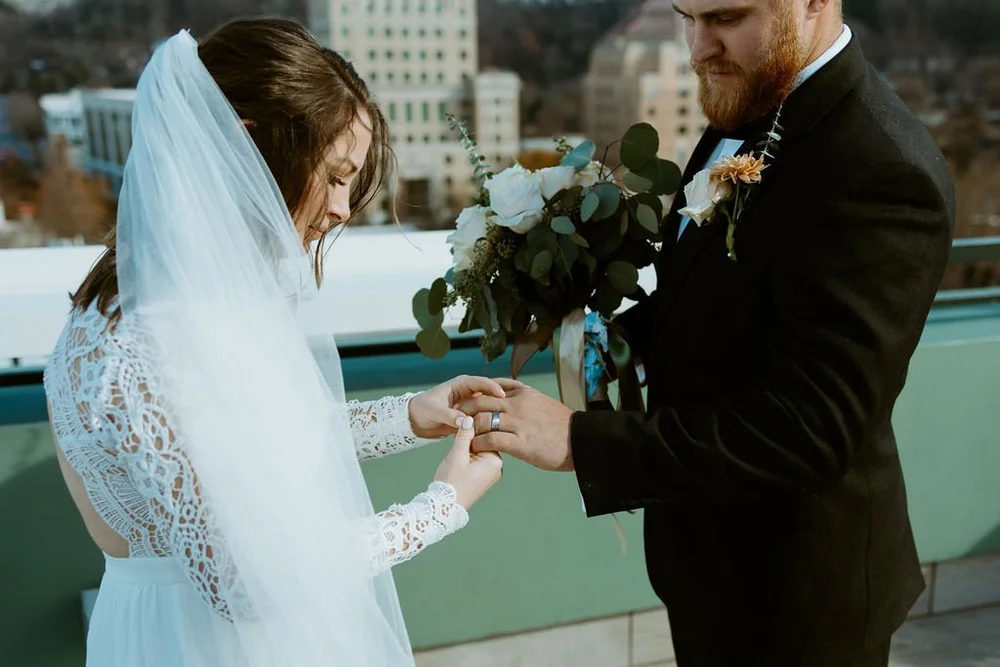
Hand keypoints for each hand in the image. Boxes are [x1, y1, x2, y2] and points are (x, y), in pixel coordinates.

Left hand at [409, 375, 519, 438]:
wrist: (417, 420)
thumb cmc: (424, 410)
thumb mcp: (436, 413)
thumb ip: (451, 417)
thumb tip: (465, 422)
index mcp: (461, 384)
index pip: (480, 382)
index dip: (492, 387)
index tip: (502, 395)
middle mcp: (469, 391)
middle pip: (491, 389)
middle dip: (506, 392)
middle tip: (522, 396)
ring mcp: (473, 402)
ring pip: (492, 401)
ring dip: (505, 404)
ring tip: (523, 407)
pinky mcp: (474, 413)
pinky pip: (488, 413)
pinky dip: (499, 415)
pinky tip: (512, 420)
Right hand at [434, 416, 503, 508]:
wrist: (445, 506)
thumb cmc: (451, 483)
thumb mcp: (457, 455)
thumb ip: (464, 435)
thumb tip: (469, 418)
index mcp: (495, 460)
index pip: (486, 435)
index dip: (470, 431)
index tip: (459, 433)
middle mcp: (497, 467)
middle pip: (483, 442)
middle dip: (468, 441)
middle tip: (456, 450)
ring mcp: (491, 473)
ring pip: (479, 450)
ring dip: (466, 449)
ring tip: (455, 459)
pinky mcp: (484, 478)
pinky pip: (477, 460)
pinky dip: (467, 458)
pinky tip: (457, 463)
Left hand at [457, 382, 574, 471]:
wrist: (582, 441)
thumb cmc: (565, 428)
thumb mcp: (544, 405)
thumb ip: (526, 403)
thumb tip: (514, 404)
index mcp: (524, 394)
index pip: (491, 389)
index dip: (476, 396)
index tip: (467, 404)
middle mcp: (518, 404)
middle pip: (481, 401)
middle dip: (465, 410)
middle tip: (456, 419)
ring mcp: (518, 423)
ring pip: (482, 420)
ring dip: (469, 428)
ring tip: (462, 435)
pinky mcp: (520, 442)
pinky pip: (490, 440)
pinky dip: (478, 443)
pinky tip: (474, 448)